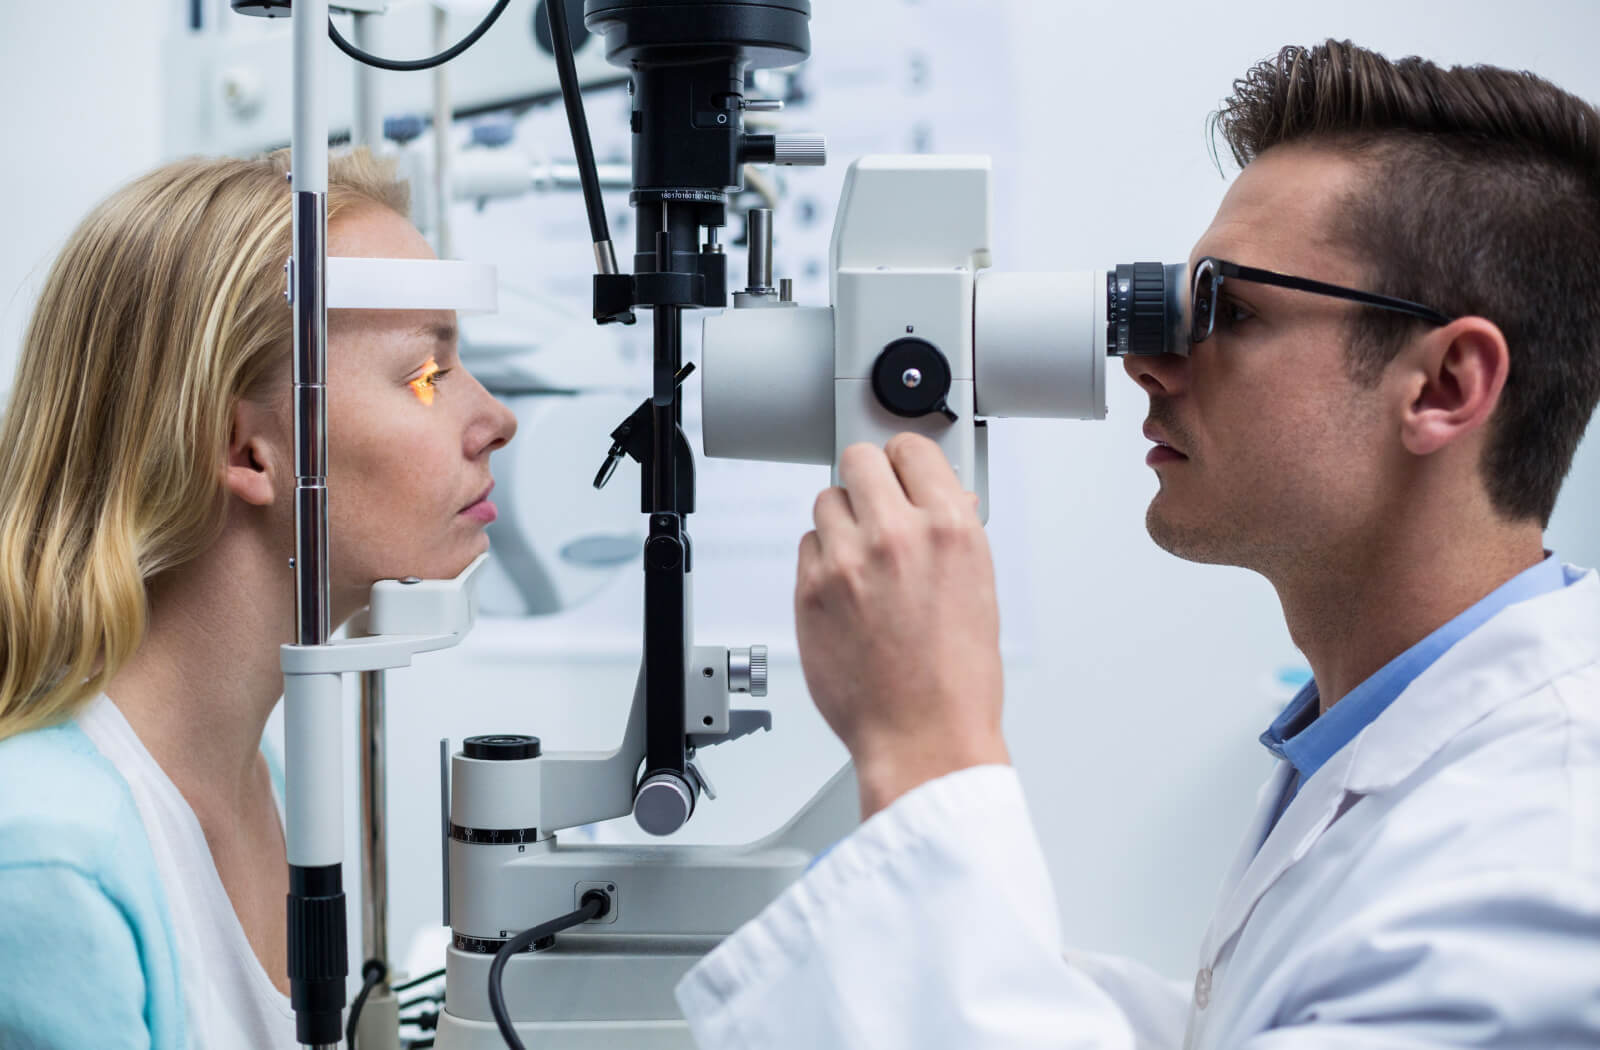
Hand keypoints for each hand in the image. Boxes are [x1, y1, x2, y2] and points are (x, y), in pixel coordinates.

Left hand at [795, 433, 1007, 818]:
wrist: (924, 737)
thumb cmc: (957, 677)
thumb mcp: (978, 589)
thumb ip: (952, 534)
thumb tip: (941, 500)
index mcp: (949, 528)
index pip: (911, 449)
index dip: (905, 462)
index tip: (902, 473)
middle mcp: (895, 535)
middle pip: (858, 460)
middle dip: (868, 480)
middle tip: (876, 506)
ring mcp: (846, 562)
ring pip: (826, 502)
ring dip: (842, 522)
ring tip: (864, 561)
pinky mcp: (809, 591)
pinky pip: (806, 548)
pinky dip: (822, 561)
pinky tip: (847, 592)